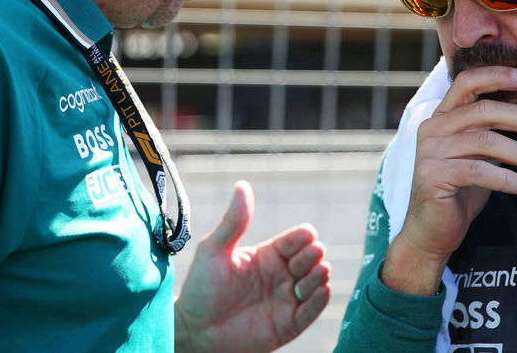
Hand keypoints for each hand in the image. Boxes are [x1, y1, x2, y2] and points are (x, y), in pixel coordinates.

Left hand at [175, 181, 329, 352]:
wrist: (195, 331)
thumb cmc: (201, 289)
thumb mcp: (214, 250)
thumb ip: (233, 222)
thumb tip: (243, 185)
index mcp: (267, 255)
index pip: (294, 241)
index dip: (303, 237)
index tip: (307, 235)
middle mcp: (280, 276)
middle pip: (309, 259)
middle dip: (314, 255)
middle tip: (312, 255)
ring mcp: (286, 300)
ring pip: (315, 283)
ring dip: (319, 276)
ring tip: (316, 272)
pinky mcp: (289, 324)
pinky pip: (311, 311)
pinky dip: (320, 300)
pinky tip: (322, 290)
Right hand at [381, 66, 516, 294]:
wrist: (433, 230)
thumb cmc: (461, 189)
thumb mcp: (480, 153)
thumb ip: (494, 131)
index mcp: (443, 115)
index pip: (468, 81)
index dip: (498, 75)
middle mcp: (433, 127)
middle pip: (484, 111)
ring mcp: (431, 151)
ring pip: (486, 142)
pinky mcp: (434, 176)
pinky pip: (479, 171)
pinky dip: (508, 178)